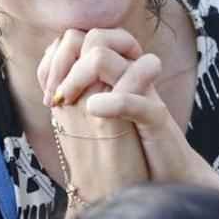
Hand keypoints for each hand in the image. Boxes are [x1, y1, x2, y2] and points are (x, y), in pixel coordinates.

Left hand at [39, 29, 218, 190]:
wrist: (168, 180)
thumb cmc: (134, 153)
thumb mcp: (101, 118)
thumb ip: (84, 90)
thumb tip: (52, 70)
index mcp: (119, 74)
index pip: (86, 38)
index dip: (60, 57)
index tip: (49, 93)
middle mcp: (132, 76)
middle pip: (97, 38)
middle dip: (67, 62)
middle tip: (57, 97)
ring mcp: (145, 95)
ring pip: (109, 60)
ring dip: (79, 75)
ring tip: (66, 101)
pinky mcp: (157, 119)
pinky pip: (136, 101)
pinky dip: (112, 101)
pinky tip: (93, 109)